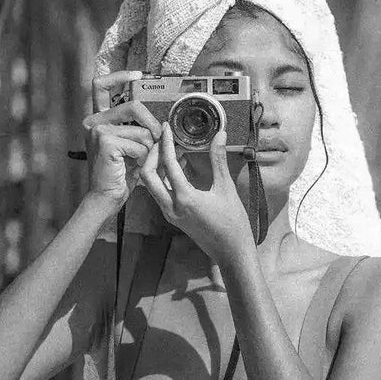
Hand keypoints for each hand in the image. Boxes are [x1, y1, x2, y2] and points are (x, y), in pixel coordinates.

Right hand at [80, 70, 161, 210]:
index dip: (119, 76)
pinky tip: (132, 168)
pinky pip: (139, 144)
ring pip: (140, 131)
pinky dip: (143, 158)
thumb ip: (140, 129)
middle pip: (133, 106)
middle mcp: (94, 121)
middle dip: (151, 124)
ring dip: (147, 149)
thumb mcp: (131, 146)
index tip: (137, 74)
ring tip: (138, 162)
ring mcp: (97, 130)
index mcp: (98, 119)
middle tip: (157, 138)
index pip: (101, 85)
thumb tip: (164, 122)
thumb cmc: (121, 174)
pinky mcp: (105, 141)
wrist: (106, 197)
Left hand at [140, 123, 255, 265]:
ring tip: (170, 150)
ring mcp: (170, 214)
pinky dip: (163, 178)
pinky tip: (178, 167)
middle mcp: (171, 207)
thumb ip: (219, 160)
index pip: (168, 164)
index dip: (166, 142)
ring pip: (150, 185)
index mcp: (185, 198)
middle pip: (148, 175)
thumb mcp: (226, 189)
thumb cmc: (233, 223)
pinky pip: (159, 193)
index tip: (166, 127)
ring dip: (156, 166)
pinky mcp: (172, 217)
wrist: (231, 252)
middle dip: (152, 154)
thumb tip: (219, 134)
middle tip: (162, 139)